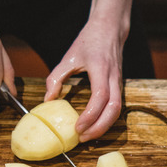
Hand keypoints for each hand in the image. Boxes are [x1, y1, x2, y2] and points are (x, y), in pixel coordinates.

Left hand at [44, 0, 140, 141]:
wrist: (110, 28)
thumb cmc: (89, 41)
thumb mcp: (68, 57)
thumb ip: (56, 78)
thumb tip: (47, 100)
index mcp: (100, 68)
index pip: (100, 96)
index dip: (90, 115)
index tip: (77, 127)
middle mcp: (113, 77)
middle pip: (114, 109)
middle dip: (99, 127)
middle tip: (82, 138)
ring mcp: (119, 83)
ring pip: (118, 111)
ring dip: (104, 127)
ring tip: (87, 136)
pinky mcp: (119, 86)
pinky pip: (116, 108)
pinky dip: (106, 120)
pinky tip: (94, 126)